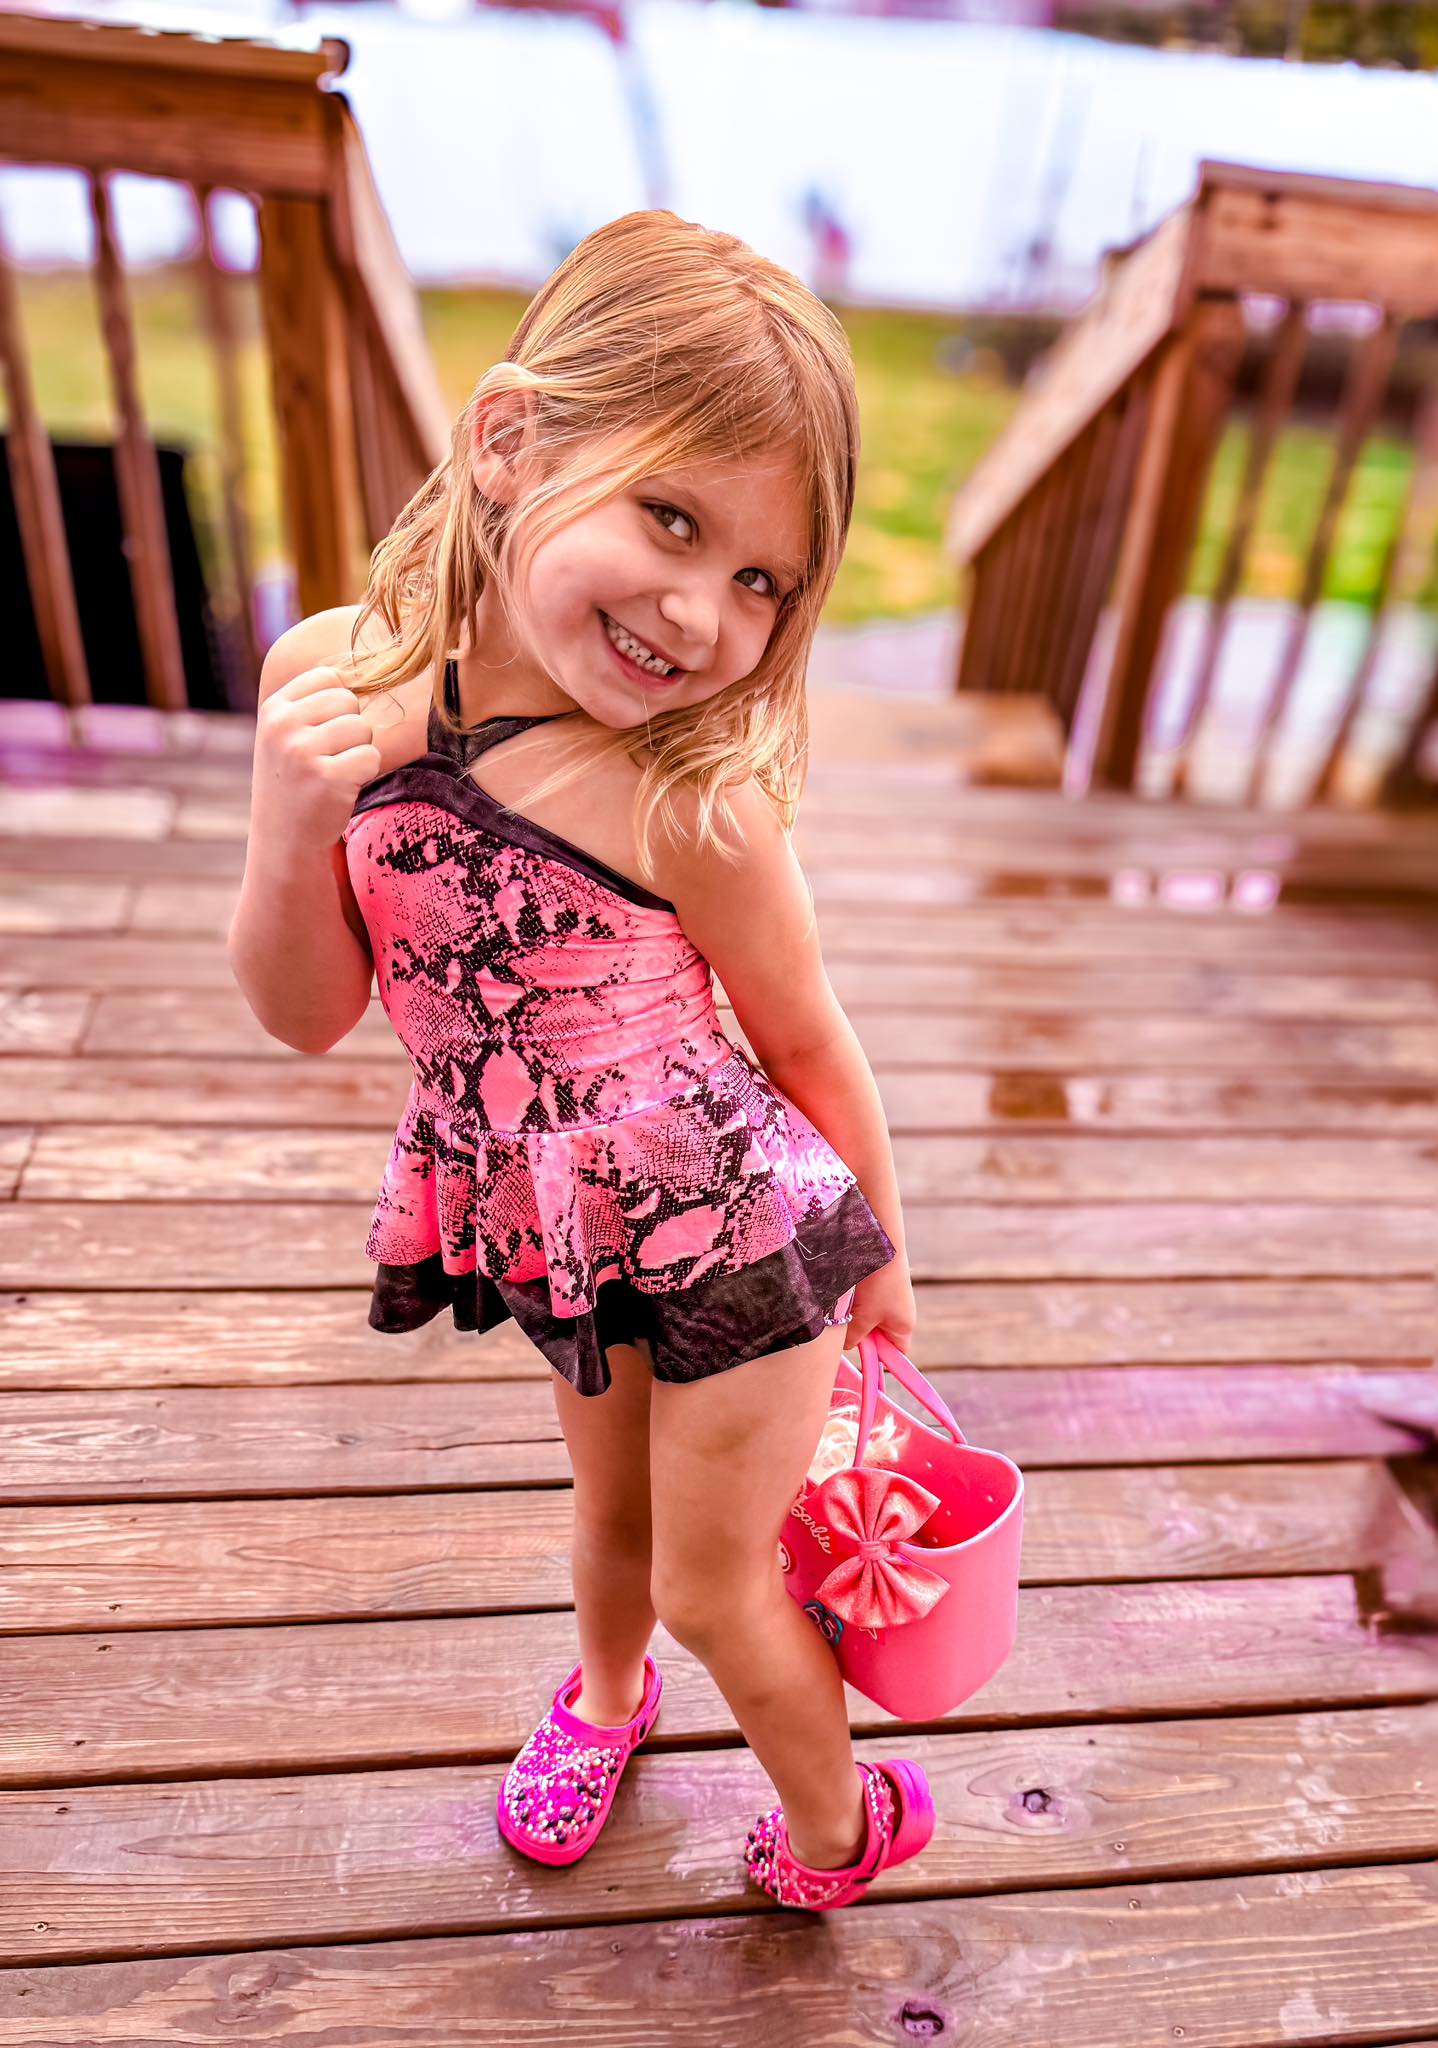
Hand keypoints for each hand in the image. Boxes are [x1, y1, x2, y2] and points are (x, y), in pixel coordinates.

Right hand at [251, 664, 383, 855]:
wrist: (284, 838)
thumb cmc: (295, 779)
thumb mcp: (286, 733)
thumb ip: (311, 701)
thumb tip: (366, 662)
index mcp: (274, 707)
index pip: (329, 677)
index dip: (339, 705)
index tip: (324, 733)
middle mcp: (283, 725)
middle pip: (349, 700)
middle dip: (351, 729)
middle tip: (331, 757)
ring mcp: (303, 751)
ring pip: (362, 728)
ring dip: (358, 752)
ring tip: (334, 772)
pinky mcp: (327, 778)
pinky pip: (371, 757)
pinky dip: (365, 774)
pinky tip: (342, 788)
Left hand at [842, 1255, 915, 1354]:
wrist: (880, 1245)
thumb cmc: (878, 1284)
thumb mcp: (863, 1317)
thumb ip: (855, 1338)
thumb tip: (847, 1346)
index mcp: (903, 1327)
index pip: (896, 1354)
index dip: (879, 1358)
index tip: (861, 1356)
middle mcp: (900, 1314)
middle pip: (878, 1337)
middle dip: (861, 1335)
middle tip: (848, 1328)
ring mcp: (890, 1300)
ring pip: (867, 1320)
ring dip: (855, 1318)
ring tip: (848, 1307)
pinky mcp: (880, 1287)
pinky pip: (865, 1304)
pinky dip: (855, 1304)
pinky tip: (849, 1296)